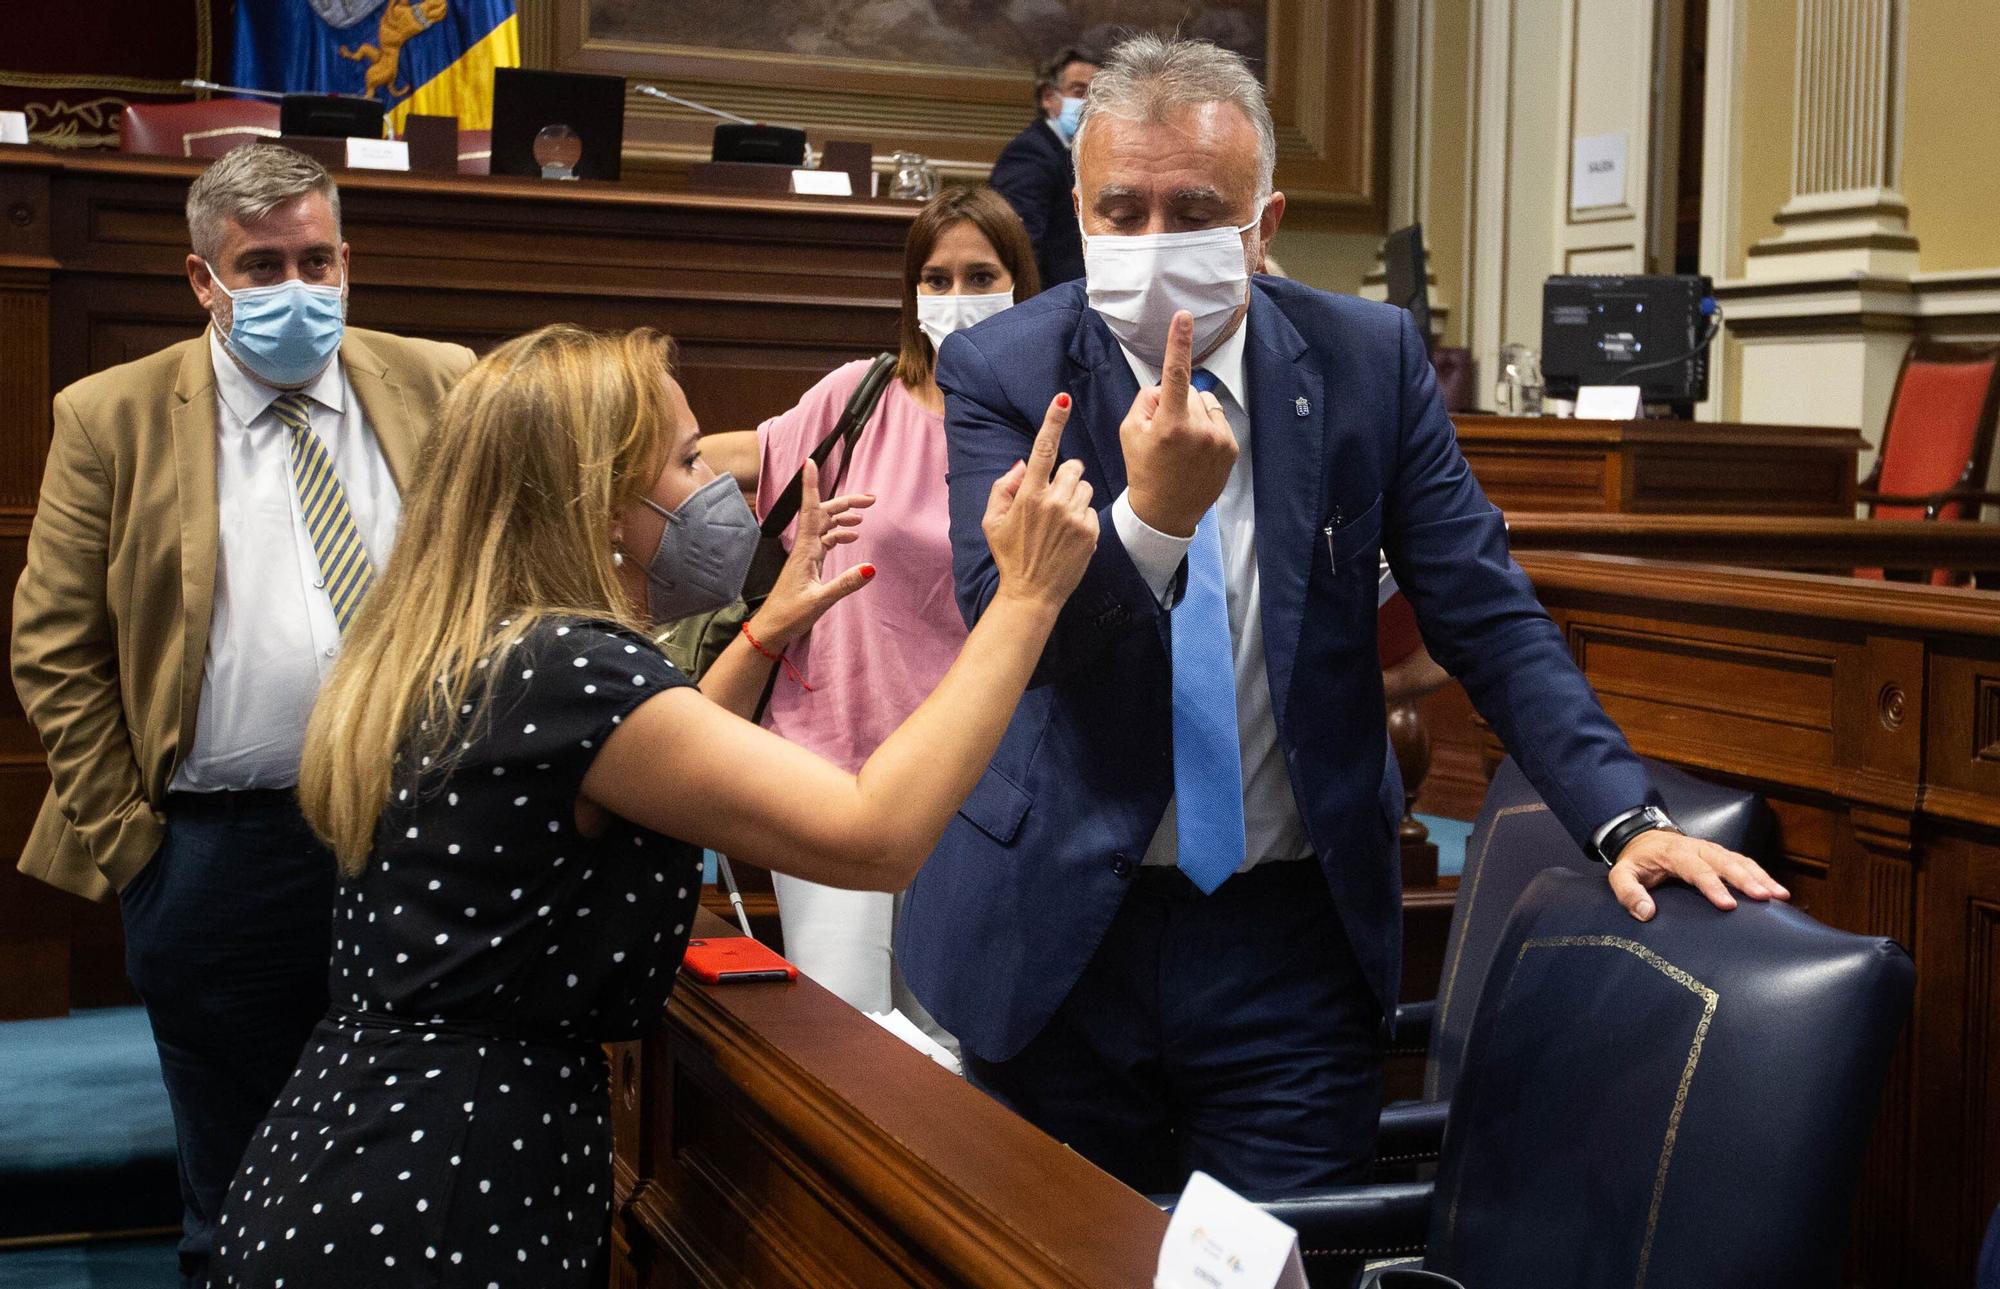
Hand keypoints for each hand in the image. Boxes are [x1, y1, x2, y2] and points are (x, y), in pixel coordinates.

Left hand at [745, 458, 875, 648]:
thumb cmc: (790, 615)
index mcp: (804, 551)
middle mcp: (804, 547)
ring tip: (863, 515)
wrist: (771, 628)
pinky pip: (825, 540)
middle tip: (870, 499)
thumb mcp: (820, 601)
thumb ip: (845, 584)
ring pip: (825, 526)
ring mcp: (806, 555)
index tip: (811, 462)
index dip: (810, 485)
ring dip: (843, 517)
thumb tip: (871, 568)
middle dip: (845, 503)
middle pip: (823, 514)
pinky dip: (839, 534)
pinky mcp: (808, 564)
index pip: (810, 511)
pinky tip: (851, 536)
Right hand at [984, 392, 1098, 608]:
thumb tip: (1022, 464)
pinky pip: (1091, 509)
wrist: (1032, 593)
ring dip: (1076, 496)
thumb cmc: (1009, 555)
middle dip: (1066, 476)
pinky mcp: (1090, 531)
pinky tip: (1068, 536)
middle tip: (1054, 497)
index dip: (1053, 421)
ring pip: (1085, 486)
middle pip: (1073, 467)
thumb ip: (1003, 487)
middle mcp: (1054, 501)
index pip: (1043, 449)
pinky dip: (1082, 518)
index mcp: (1028, 495)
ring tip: (1060, 521)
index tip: (1062, 398)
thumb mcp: (991, 521)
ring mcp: (1074, 516)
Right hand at [1120, 310, 1237, 536]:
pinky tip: (1195, 449)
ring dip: (1193, 412)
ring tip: (1182, 442)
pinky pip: (1217, 418)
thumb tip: (1164, 386)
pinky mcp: (1231, 447)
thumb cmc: (1144, 470)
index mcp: (1170, 425)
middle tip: (1164, 432)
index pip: (1175, 374)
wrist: (1166, 511)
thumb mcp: (1129, 432)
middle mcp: (1199, 430)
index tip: (1184, 317)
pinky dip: (1206, 426)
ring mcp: (1219, 439)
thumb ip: (1145, 401)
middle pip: (1188, 389)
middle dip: (1175, 401)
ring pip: (1205, 402)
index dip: (1178, 342)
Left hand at [1608, 830, 1790, 920]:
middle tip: (1764, 897)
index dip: (1713, 886)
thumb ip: (1628, 892)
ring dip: (1760, 876)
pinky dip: (1761, 874)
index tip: (1728, 905)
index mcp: (1675, 853)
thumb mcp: (1621, 874)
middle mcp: (1698, 848)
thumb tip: (1646, 913)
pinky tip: (1777, 890)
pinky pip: (1744, 862)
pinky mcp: (1721, 855)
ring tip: (1779, 895)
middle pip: (1725, 862)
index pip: (1696, 869)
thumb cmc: (1637, 862)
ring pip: (1739, 860)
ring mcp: (1712, 850)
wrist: (1643, 839)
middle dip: (1746, 879)